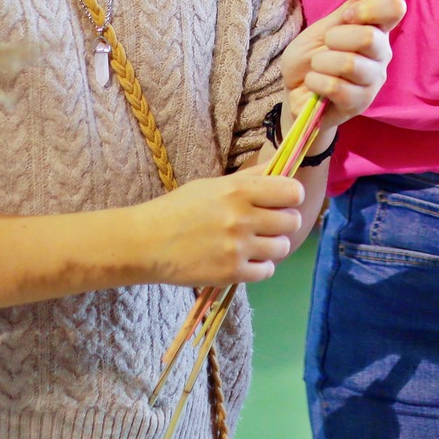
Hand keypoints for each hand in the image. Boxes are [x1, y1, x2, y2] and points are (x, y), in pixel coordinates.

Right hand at [134, 165, 304, 287]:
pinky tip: (245, 259)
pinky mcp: (231, 273)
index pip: (292, 191)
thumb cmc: (178, 208)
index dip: (291, 196)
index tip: (282, 200)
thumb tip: (280, 165)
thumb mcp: (213, 184)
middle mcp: (242, 218)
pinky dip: (260, 266)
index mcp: (238, 190)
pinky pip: (266, 271)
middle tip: (267, 224)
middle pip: (292, 221)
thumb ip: (249, 178)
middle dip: (284, 222)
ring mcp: (238, 247)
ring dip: (273, 246)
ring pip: (282, 247)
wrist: (146, 242)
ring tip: (256, 243)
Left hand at [282, 0, 403, 131]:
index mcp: (377, 31)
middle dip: (335, 38)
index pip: (394, 10)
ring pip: (350, 64)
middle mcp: (381, 55)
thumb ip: (346, 10)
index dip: (369, 8)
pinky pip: (336, 86)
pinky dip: (316, 82)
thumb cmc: (310, 58)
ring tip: (317, 68)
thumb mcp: (323, 29)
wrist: (294, 90)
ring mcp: (372, 81)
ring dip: (322, 63)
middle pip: (369, 37)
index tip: (346, 17)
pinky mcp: (360, 103)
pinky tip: (314, 84)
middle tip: (325, 46)